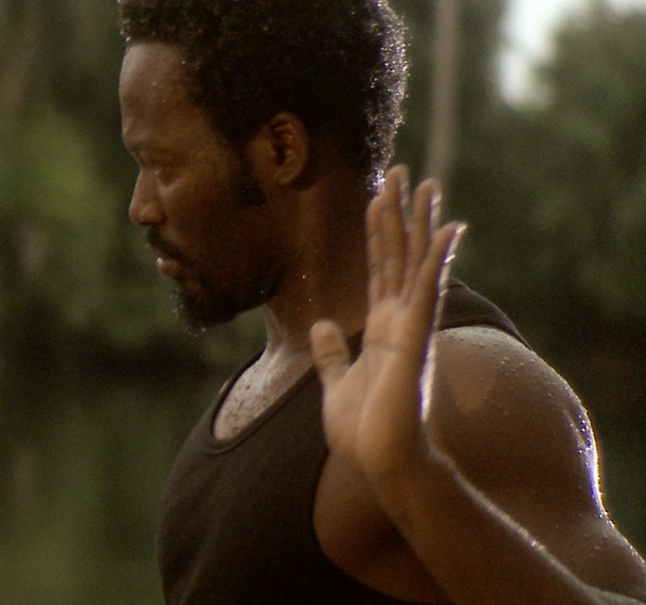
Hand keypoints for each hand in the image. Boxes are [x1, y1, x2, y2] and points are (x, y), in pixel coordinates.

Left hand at [310, 166, 464, 480]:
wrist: (381, 464)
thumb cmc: (364, 433)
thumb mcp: (336, 383)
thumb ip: (333, 353)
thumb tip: (322, 325)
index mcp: (381, 329)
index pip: (379, 268)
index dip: (379, 231)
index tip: (377, 196)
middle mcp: (400, 321)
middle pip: (399, 255)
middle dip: (399, 213)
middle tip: (400, 170)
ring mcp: (411, 328)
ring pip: (416, 263)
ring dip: (420, 222)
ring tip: (425, 181)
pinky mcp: (415, 339)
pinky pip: (428, 291)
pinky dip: (437, 258)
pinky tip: (448, 227)